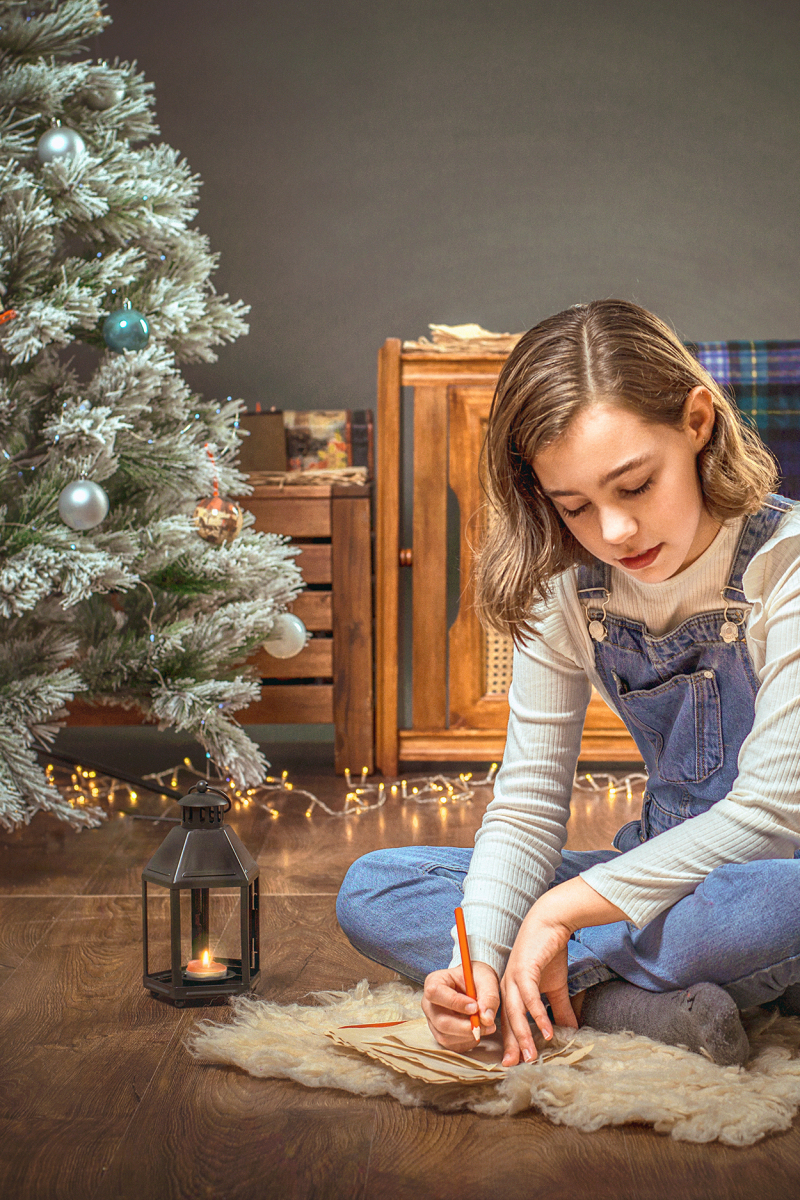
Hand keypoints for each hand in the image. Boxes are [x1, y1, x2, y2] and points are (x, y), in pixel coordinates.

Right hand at [422, 962, 499, 1051]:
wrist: (475, 985)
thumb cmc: (477, 978)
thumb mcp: (486, 979)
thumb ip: (488, 997)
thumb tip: (487, 1019)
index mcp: (434, 982)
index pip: (435, 993)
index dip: (455, 1003)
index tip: (475, 1007)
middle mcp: (429, 1004)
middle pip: (441, 1021)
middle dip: (466, 1026)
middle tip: (487, 1023)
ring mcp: (433, 1021)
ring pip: (446, 1036)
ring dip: (469, 1035)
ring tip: (487, 1025)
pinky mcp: (440, 1034)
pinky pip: (452, 1045)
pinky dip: (468, 1041)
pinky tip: (479, 1030)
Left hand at [498, 902, 576, 1064]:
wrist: (551, 923)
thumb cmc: (549, 953)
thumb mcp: (555, 987)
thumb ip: (560, 1009)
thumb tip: (572, 1031)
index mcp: (511, 991)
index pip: (508, 1021)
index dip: (511, 1042)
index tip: (513, 1063)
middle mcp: (507, 986)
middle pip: (507, 1020)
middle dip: (512, 1044)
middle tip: (516, 1066)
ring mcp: (513, 978)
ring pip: (515, 1012)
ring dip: (523, 1035)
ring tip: (531, 1056)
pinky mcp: (524, 969)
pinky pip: (529, 997)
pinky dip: (538, 1015)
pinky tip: (547, 1031)